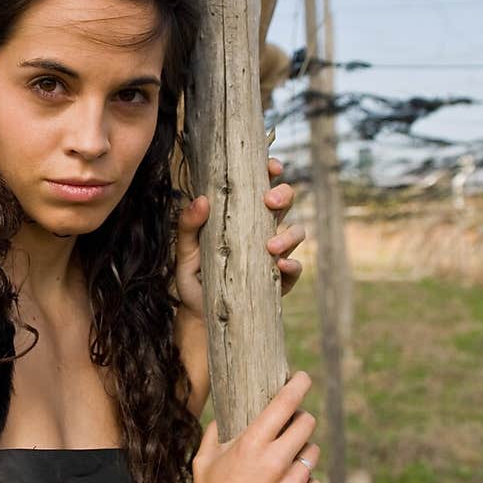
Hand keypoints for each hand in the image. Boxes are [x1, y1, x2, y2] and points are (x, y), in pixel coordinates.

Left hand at [174, 156, 304, 320]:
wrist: (200, 314)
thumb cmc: (194, 276)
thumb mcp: (186, 250)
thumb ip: (188, 225)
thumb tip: (201, 200)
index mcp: (242, 216)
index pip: (261, 187)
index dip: (271, 172)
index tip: (271, 167)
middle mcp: (262, 230)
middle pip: (286, 203)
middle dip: (284, 195)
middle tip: (269, 201)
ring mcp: (274, 254)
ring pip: (297, 232)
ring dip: (289, 235)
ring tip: (270, 247)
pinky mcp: (280, 280)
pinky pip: (295, 269)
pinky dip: (292, 265)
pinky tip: (281, 266)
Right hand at [191, 371, 321, 482]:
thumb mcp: (203, 462)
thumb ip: (214, 435)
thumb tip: (224, 419)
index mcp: (252, 444)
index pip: (285, 403)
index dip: (298, 385)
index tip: (303, 377)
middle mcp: (276, 461)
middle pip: (307, 423)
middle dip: (300, 421)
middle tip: (291, 428)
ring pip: (313, 454)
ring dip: (302, 454)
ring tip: (285, 467)